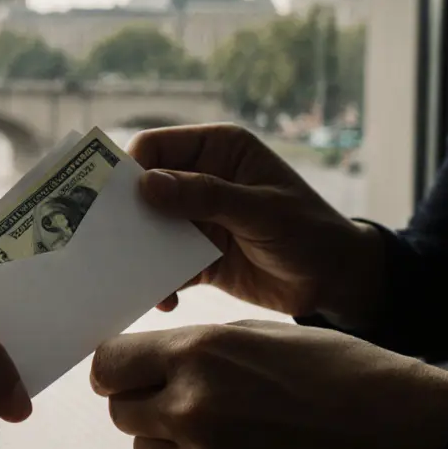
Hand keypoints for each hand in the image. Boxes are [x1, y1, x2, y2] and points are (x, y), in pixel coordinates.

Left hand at [92, 320, 447, 448]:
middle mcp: (193, 410)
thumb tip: (145, 362)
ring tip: (227, 431)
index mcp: (200, 355)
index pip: (108, 366)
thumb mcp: (261, 338)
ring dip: (170, 443)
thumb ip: (194, 350)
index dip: (117, 370)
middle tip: (183, 400)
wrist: (409, 440)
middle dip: (144, 404)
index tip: (128, 372)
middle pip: (121, 413)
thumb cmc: (343, 377)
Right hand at [129, 123, 382, 322]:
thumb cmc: (309, 232)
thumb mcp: (260, 210)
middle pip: (143, 190)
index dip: (130, 169)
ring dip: (139, 253)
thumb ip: (206, 195)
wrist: (337, 283)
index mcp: (216, 149)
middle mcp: (200, 178)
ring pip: (149, 230)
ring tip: (134, 278)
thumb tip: (146, 184)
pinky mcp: (197, 256)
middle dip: (127, 217)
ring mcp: (196, 218)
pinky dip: (158, 282)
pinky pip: (163, 265)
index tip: (111, 200)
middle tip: (110, 243)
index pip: (155, 147)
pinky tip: (165, 300)